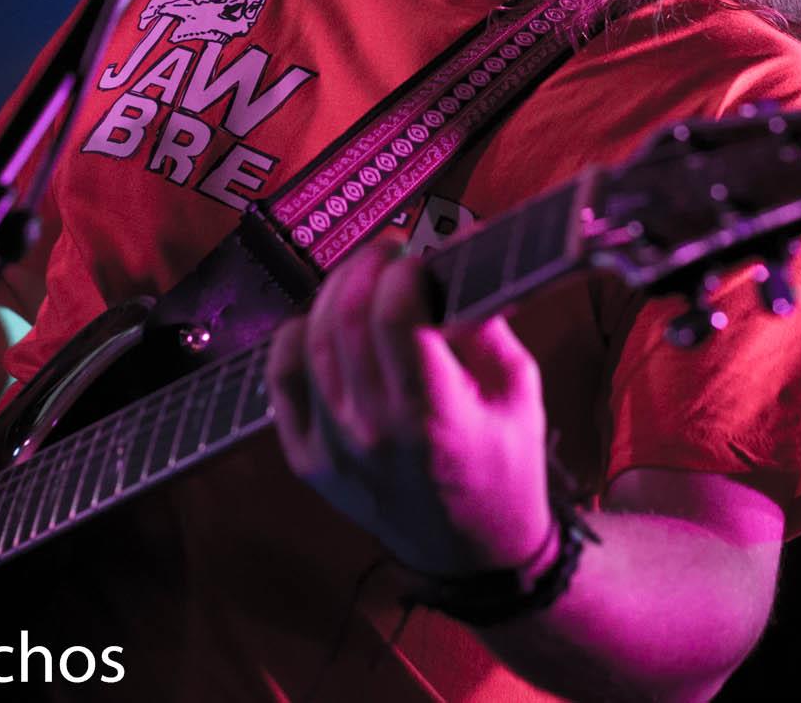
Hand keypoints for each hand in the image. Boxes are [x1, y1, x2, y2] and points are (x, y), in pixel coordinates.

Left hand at [266, 241, 554, 577]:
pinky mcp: (307, 460)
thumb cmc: (504, 464)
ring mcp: (333, 449)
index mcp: (435, 417)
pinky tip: (319, 320)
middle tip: (389, 250)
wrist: (473, 551)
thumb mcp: (518, 389)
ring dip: (334, 292)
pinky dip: (294, 338)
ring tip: (362, 276)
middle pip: (345, 318)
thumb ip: (486, 319)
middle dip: (366, 266)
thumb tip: (458, 248)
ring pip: (309, 340)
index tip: (421, 254)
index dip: (404, 268)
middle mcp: (374, 432)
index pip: (394, 315)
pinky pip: (281, 381)